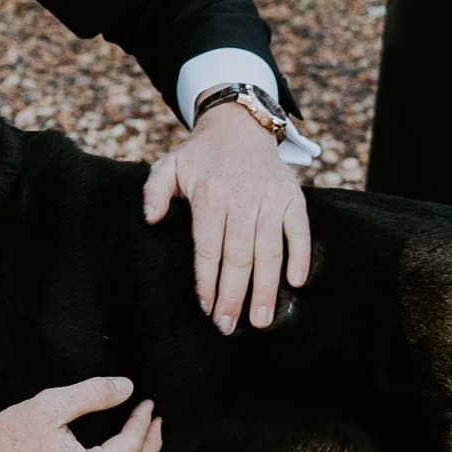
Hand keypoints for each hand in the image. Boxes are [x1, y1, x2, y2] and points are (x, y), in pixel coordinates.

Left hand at [142, 100, 311, 331]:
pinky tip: (296, 284)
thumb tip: (151, 219)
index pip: (209, 249)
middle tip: (230, 327)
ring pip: (269, 251)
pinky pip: (300, 231)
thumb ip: (154, 192)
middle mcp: (242, 198)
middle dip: (234, 296)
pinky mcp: (293, 198)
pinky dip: (300, 257)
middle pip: (239, 257)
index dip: (208, 282)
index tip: (208, 309)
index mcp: (211, 195)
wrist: (240, 125)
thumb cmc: (201, 155)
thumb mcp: (169, 165)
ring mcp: (271, 199)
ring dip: (266, 288)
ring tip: (262, 320)